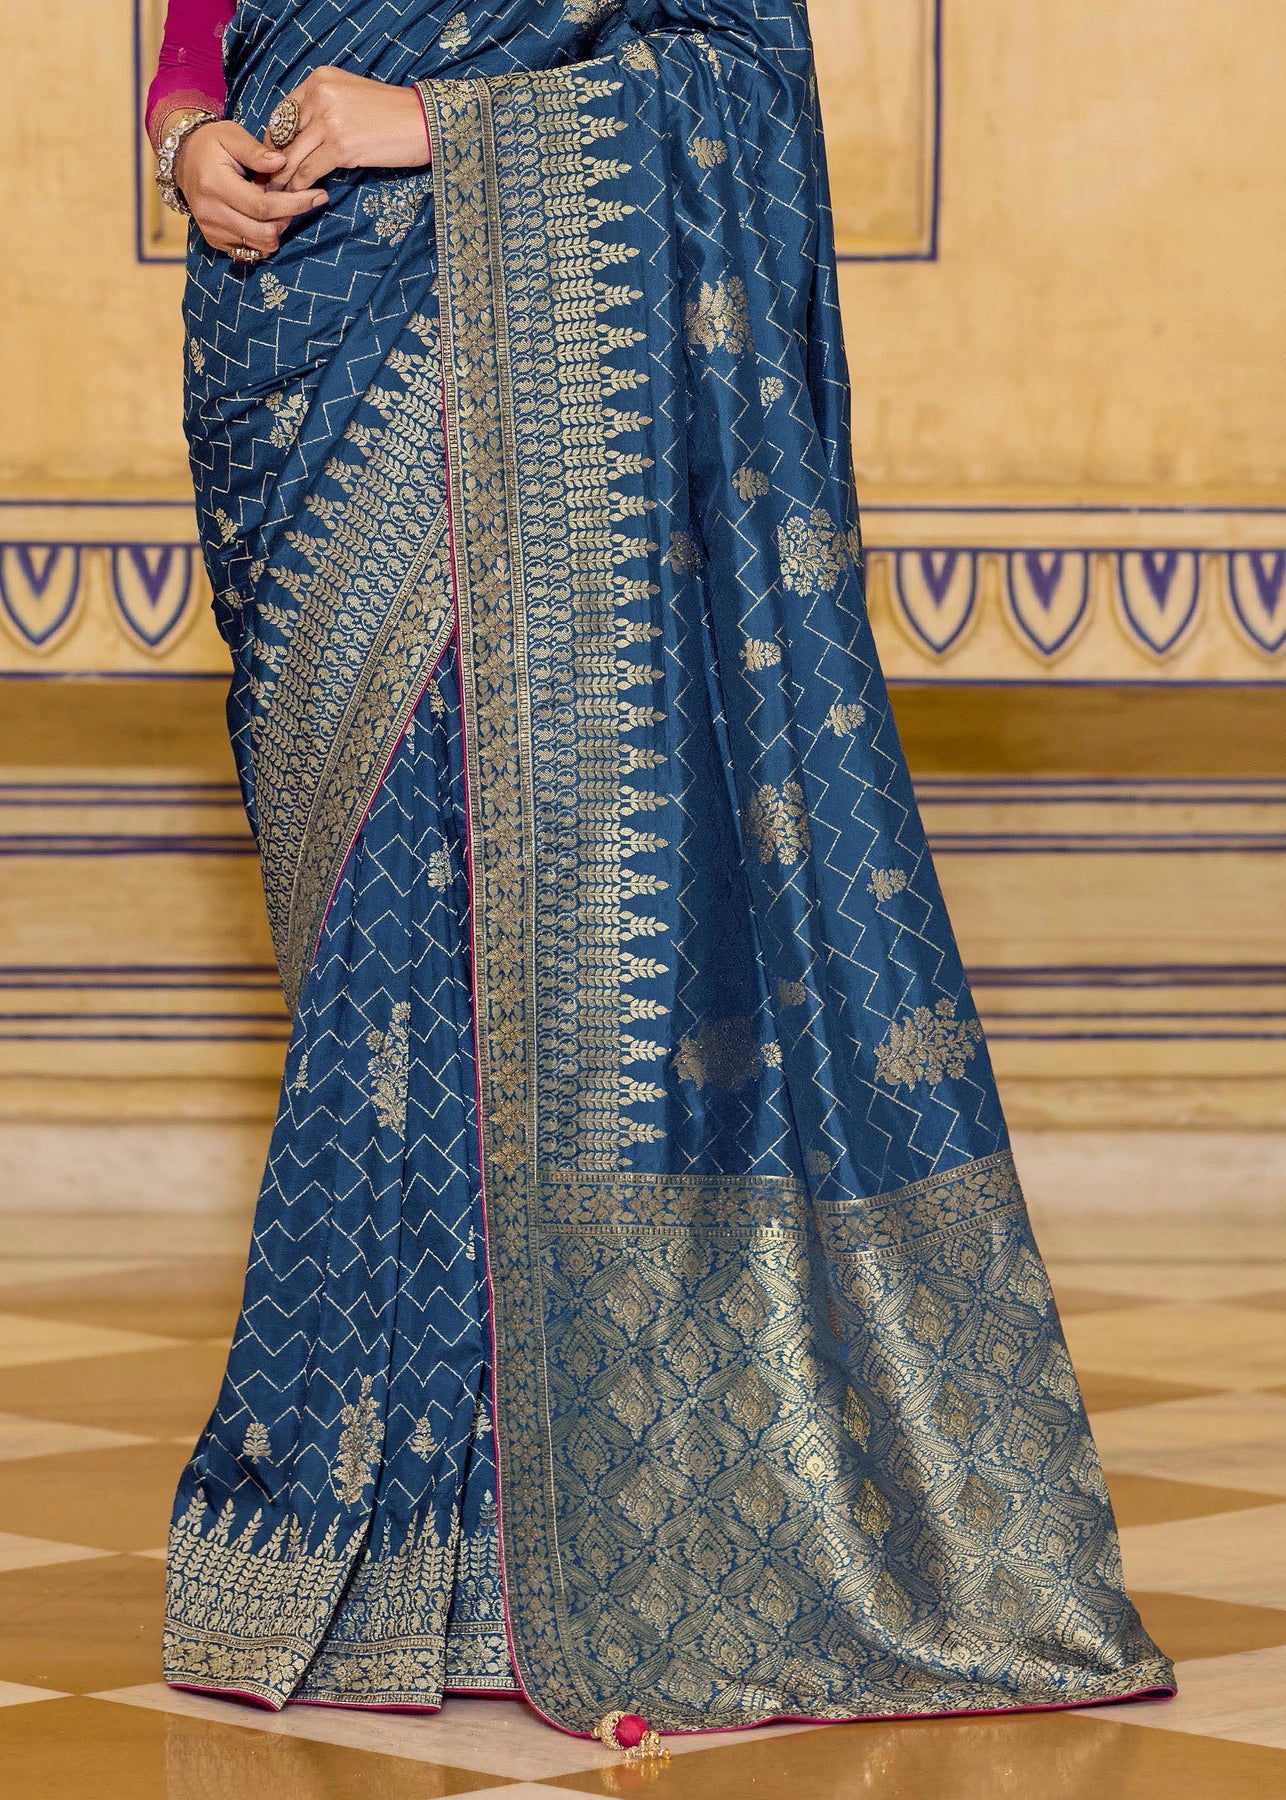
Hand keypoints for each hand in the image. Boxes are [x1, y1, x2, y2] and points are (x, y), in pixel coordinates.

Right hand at [172, 120, 328, 258]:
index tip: (318, 196)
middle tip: (295, 201)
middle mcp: (211, 212)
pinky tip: (263, 218)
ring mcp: (211, 230)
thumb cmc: (212, 143)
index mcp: (215, 184)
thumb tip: (283, 163)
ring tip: (277, 207)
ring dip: (277, 230)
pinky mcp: (215, 240)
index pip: (263, 206)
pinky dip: (263, 238)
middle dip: (287, 219)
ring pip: (259, 246)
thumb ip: (258, 151)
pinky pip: (249, 251)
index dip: (294, 204)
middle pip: (264, 232)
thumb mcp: (232, 135)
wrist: (182, 158)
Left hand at [263, 68, 428, 191]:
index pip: (284, 112)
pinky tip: (299, 194)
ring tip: (277, 193)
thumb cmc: (391, 113)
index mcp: (319, 79)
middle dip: (273, 161)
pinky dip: (301, 185)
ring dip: (283, 178)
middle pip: (284, 134)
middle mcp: (320, 95)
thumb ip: (323, 107)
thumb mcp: (350, 96)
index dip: (273, 139)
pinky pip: (310, 169)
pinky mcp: (341, 146)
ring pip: (293, 155)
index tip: (271, 157)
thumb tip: (300, 135)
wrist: (423, 121)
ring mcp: (329, 121)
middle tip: (266, 180)